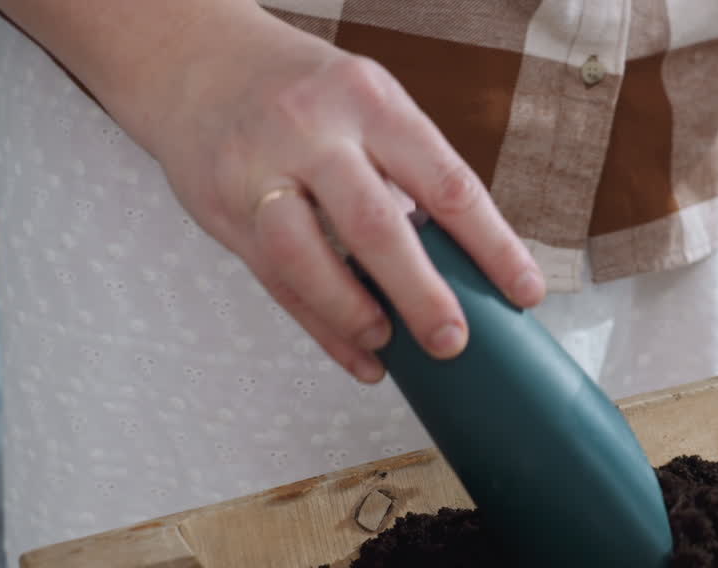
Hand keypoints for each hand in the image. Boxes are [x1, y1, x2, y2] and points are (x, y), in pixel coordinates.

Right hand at [139, 10, 544, 382]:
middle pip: (376, 225)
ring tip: (390, 343)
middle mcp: (312, 133)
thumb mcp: (365, 102)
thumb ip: (408, 171)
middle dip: (422, 293)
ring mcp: (260, 173)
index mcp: (369, 102)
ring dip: (355, 314)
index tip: (524, 291)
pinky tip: (359, 355)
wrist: (193, 61)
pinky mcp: (224, 214)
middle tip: (453, 339)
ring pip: (307, 260)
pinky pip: (278, 285)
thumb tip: (468, 260)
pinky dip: (323, 329)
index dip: (492, 245)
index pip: (446, 183)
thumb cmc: (299, 91)